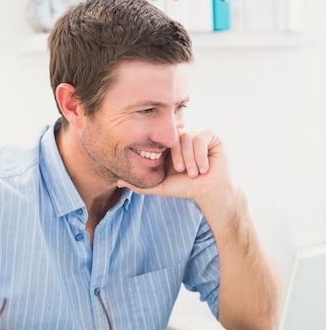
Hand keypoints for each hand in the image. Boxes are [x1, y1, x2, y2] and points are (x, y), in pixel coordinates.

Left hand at [118, 129, 234, 208]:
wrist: (210, 193)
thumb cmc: (187, 189)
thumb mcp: (160, 186)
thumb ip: (139, 184)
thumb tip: (118, 182)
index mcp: (170, 147)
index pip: (161, 140)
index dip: (164, 152)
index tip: (173, 170)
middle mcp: (183, 139)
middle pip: (173, 137)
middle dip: (178, 157)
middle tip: (182, 172)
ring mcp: (197, 136)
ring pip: (187, 137)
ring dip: (190, 158)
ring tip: (194, 173)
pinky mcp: (211, 136)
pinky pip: (200, 138)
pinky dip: (201, 155)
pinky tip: (204, 168)